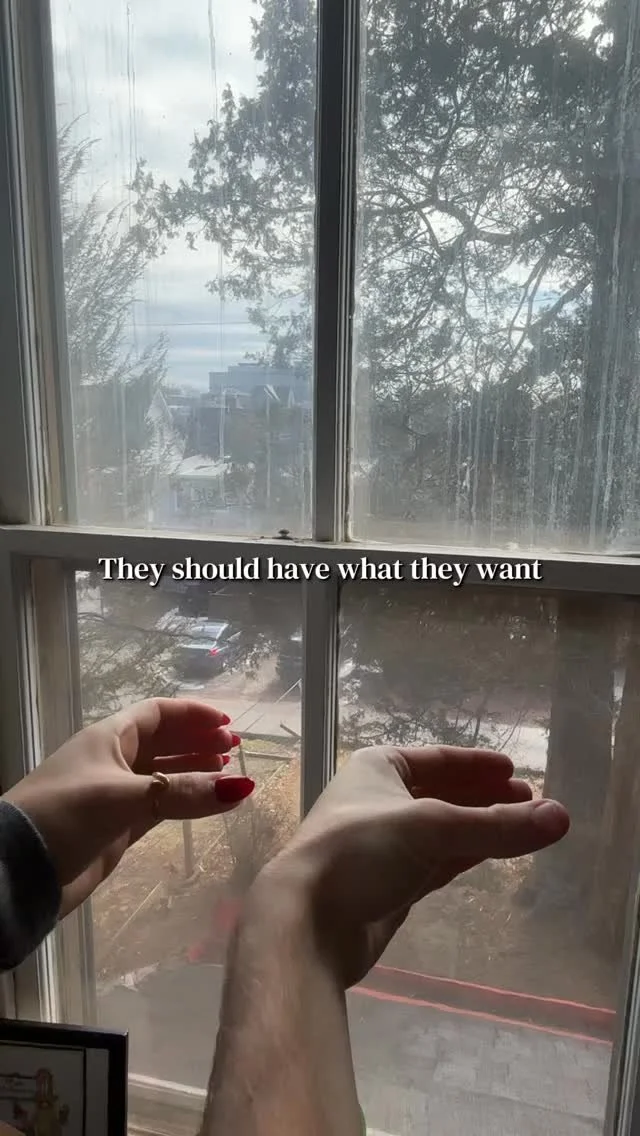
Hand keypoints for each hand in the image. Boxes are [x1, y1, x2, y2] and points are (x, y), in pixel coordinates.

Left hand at [4, 698, 253, 916]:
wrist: (19, 869)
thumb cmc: (65, 814)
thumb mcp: (125, 797)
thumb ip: (183, 792)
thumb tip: (241, 788)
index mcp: (110, 737)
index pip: (158, 713)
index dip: (193, 714)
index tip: (228, 723)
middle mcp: (115, 759)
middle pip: (165, 741)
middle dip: (199, 741)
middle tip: (234, 749)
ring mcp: (117, 793)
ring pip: (165, 774)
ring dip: (195, 770)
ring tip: (228, 772)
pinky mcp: (119, 825)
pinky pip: (161, 804)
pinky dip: (185, 801)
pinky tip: (209, 802)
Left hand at [263, 745, 569, 986]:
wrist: (307, 922)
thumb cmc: (360, 853)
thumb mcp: (432, 829)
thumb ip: (498, 826)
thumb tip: (562, 818)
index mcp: (377, 768)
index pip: (437, 759)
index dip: (476, 765)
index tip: (514, 770)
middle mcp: (378, 800)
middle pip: (442, 793)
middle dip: (483, 796)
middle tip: (529, 801)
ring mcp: (382, 845)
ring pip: (441, 830)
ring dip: (479, 828)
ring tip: (522, 827)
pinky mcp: (388, 885)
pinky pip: (436, 862)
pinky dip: (464, 855)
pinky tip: (490, 854)